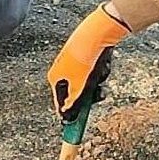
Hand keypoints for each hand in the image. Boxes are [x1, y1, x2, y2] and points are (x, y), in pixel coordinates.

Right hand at [47, 3, 130, 119]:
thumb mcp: (80, 88)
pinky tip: (103, 65)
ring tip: (101, 74)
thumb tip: (66, 117)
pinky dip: (100, 71)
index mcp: (55, 78)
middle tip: (97, 94)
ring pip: (87, 83)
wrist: (98, 34)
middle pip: (75, 93)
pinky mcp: (86, 56)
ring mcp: (74, 62)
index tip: (74, 126)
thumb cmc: (84, 60)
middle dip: (89, 95)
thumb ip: (73, 104)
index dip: (69, 114)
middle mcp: (62, 70)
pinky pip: (94, 72)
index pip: (60, 103)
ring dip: (96, 83)